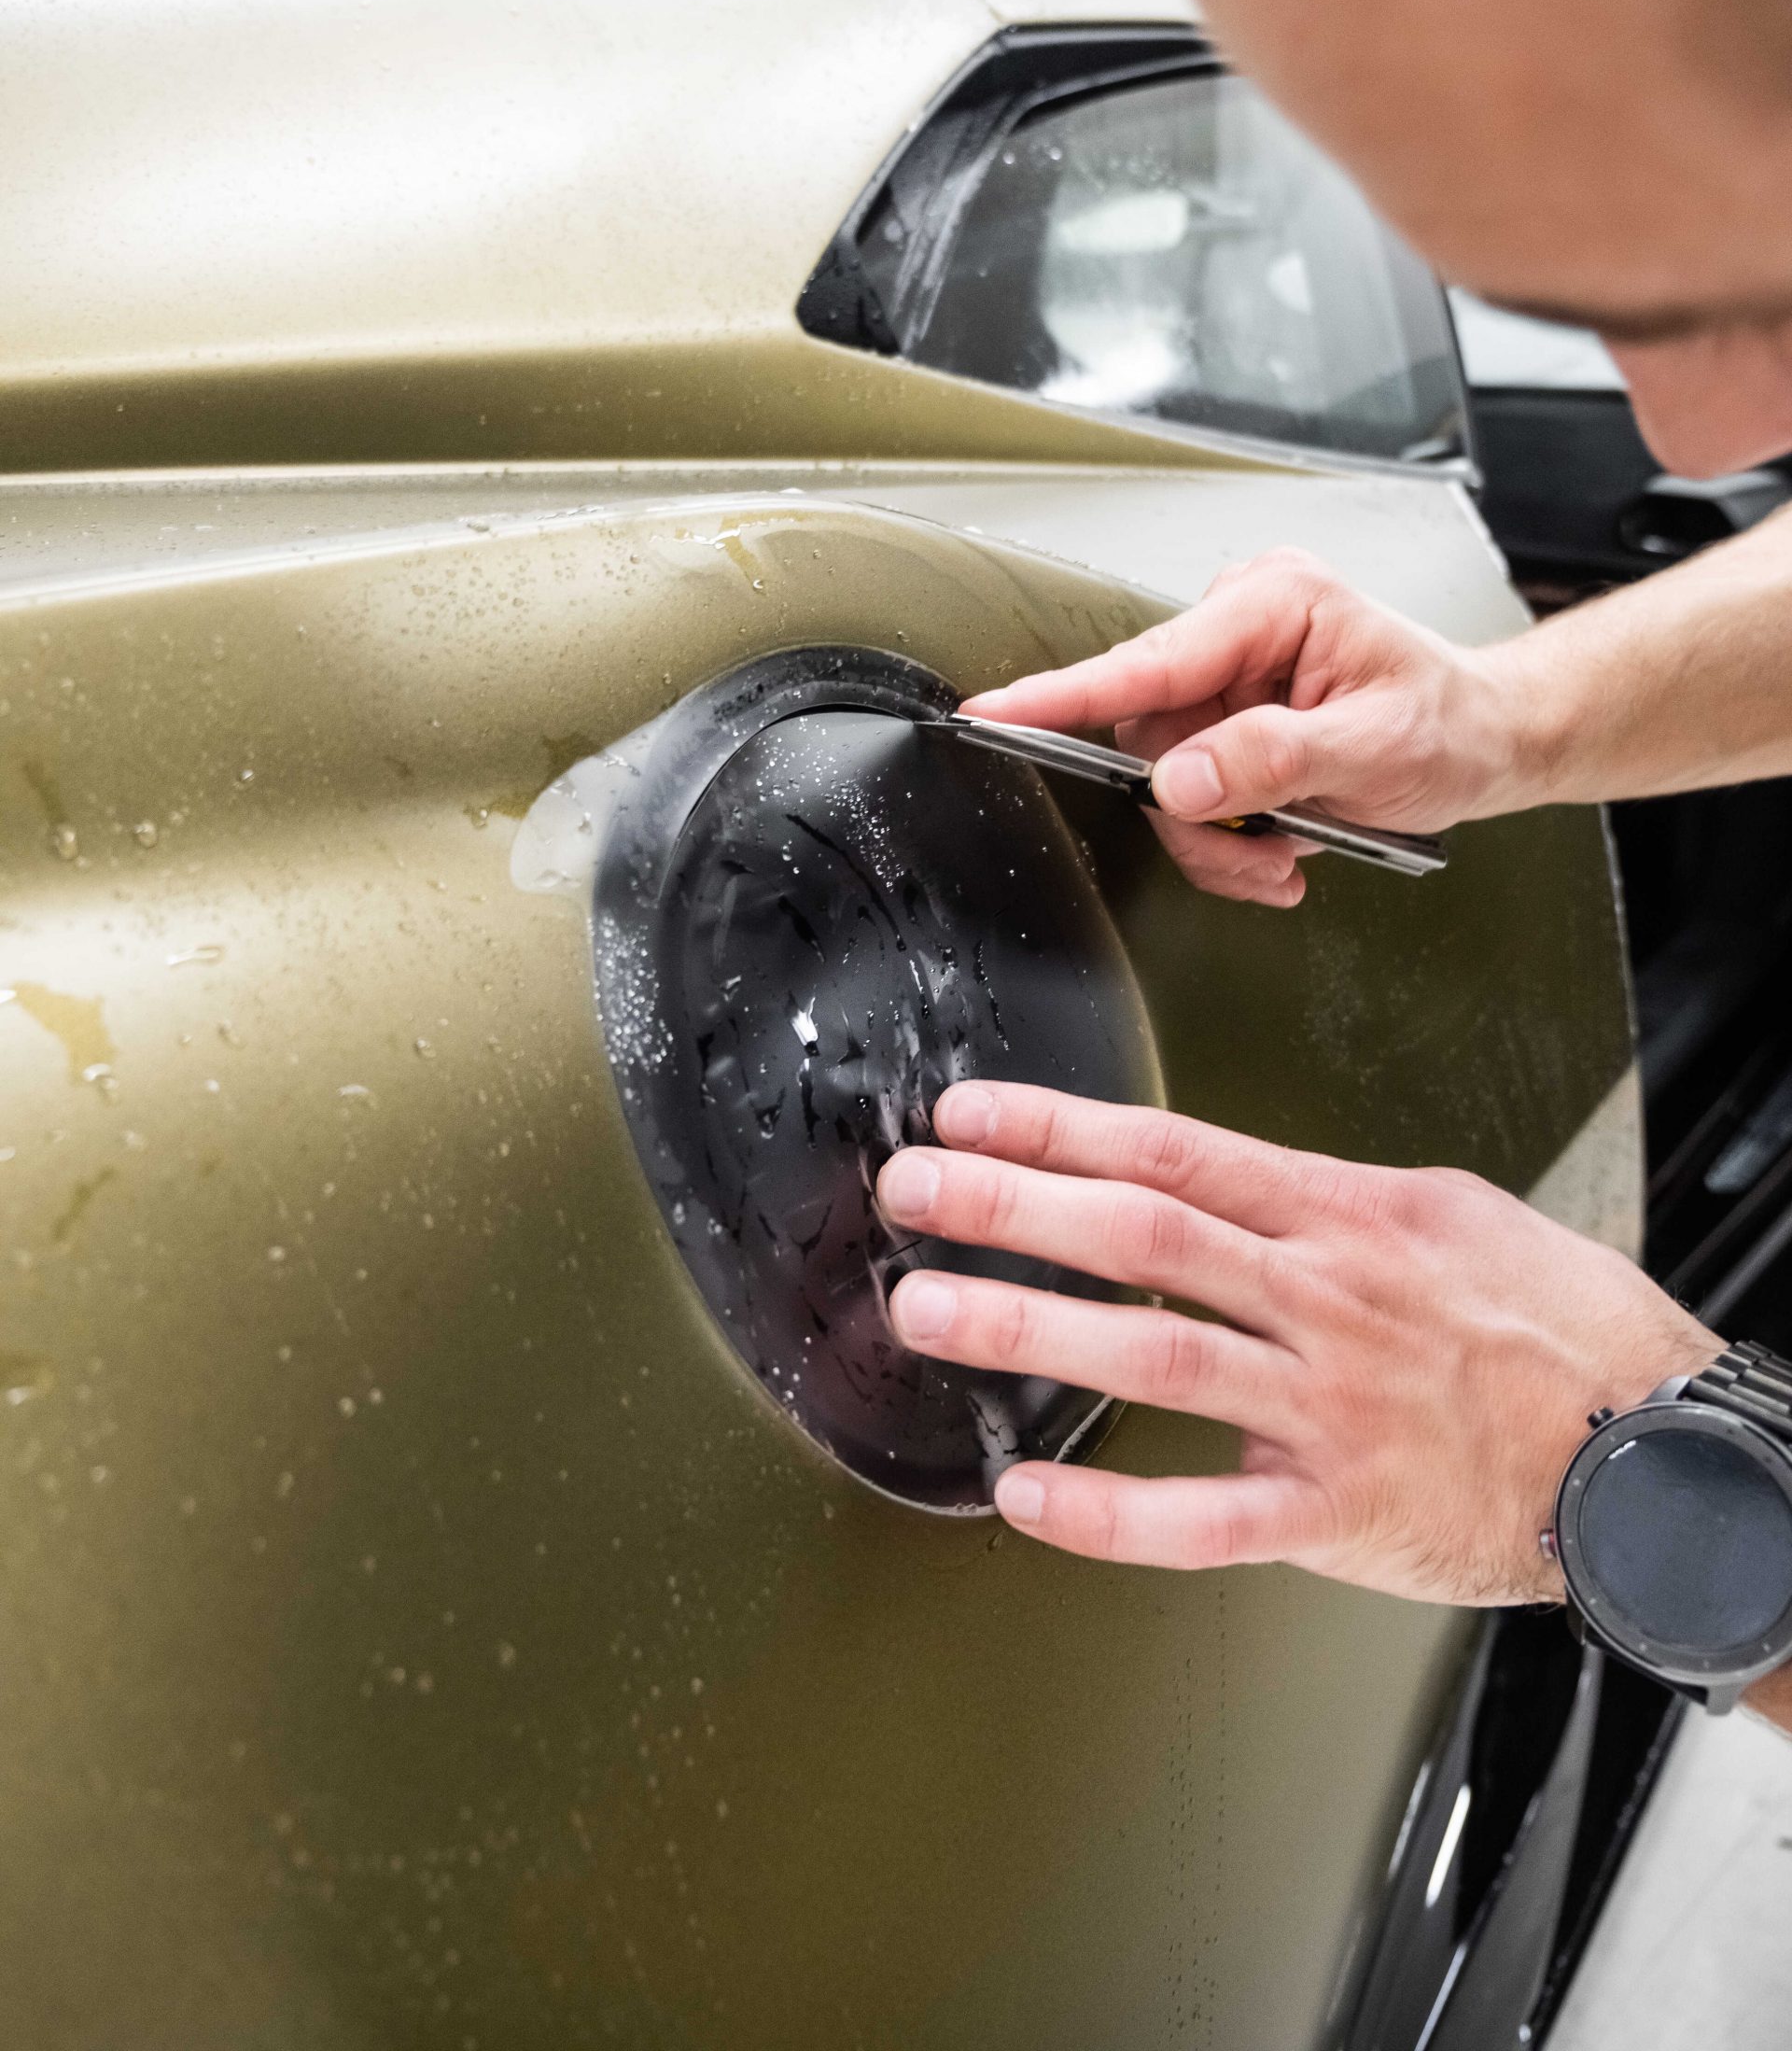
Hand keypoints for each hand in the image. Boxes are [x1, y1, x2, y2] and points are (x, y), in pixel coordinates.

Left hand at [880, 1081, 1721, 1601]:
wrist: (1652, 1447)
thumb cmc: (1556, 1326)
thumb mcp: (1452, 1215)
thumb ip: (1328, 1202)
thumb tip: (1235, 1184)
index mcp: (1343, 1217)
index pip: (1175, 1149)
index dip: (1061, 1127)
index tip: (970, 1112)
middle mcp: (1324, 1299)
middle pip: (1144, 1234)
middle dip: (1013, 1206)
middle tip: (913, 1190)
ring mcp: (1327, 1406)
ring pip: (1156, 1354)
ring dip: (1030, 1329)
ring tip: (927, 1311)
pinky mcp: (1340, 1511)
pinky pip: (1208, 1518)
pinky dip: (1112, 1512)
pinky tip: (1028, 1497)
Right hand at [961, 548, 1526, 906]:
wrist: (1488, 742)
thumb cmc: (1452, 724)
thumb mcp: (1376, 748)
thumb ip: (1273, 761)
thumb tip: (1181, 779)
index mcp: (1271, 606)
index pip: (1145, 661)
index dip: (1061, 697)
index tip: (996, 714)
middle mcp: (1239, 631)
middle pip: (1148, 737)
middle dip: (1195, 812)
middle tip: (1259, 853)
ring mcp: (1228, 677)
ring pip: (1163, 778)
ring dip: (1218, 836)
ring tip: (1285, 851)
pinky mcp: (1226, 719)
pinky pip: (1188, 792)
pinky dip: (1227, 836)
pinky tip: (1280, 840)